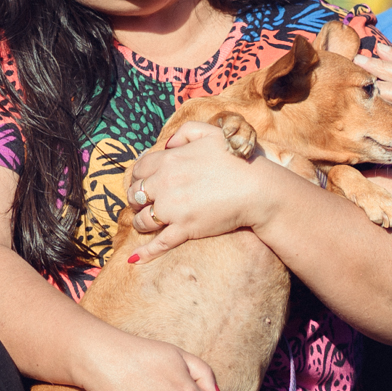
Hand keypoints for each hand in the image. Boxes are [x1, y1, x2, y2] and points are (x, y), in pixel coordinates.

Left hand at [125, 121, 287, 263]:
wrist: (257, 189)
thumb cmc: (237, 159)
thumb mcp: (210, 132)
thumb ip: (185, 132)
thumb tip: (167, 144)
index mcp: (169, 160)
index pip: (139, 169)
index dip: (138, 177)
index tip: (144, 183)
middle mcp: (165, 183)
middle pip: (135, 194)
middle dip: (136, 200)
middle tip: (143, 203)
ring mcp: (173, 209)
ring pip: (142, 219)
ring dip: (140, 222)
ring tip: (146, 223)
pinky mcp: (184, 229)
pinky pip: (159, 243)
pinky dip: (144, 252)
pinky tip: (134, 258)